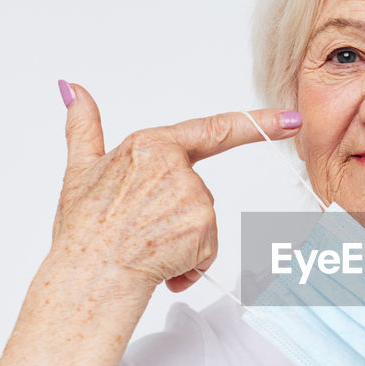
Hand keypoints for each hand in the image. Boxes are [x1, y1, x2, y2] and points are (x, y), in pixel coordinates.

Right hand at [51, 81, 301, 292]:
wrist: (87, 277)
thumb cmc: (83, 231)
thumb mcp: (79, 171)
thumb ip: (83, 127)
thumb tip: (74, 89)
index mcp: (149, 145)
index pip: (214, 130)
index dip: (258, 124)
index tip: (290, 120)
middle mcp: (174, 165)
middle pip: (199, 192)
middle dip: (178, 218)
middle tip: (141, 232)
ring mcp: (191, 196)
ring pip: (204, 222)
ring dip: (183, 243)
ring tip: (147, 249)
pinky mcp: (202, 227)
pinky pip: (207, 248)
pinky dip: (189, 263)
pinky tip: (162, 266)